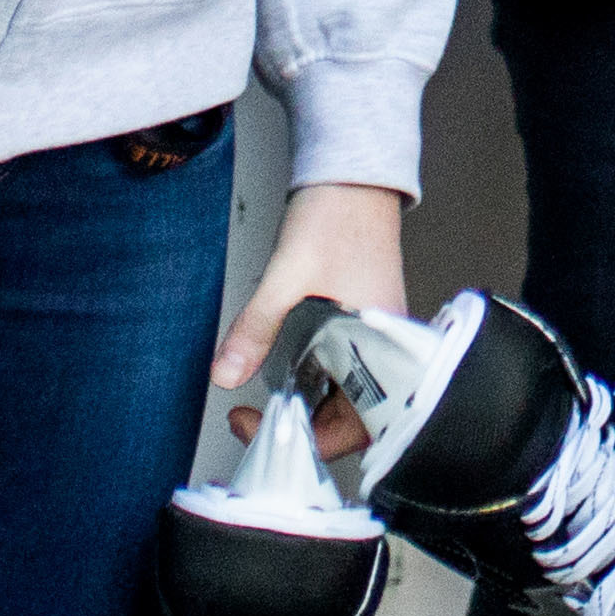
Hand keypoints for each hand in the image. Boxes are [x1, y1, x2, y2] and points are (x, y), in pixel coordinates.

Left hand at [216, 178, 414, 448]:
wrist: (351, 176)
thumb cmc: (337, 215)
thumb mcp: (287, 275)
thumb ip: (256, 328)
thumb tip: (226, 374)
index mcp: (384, 344)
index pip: (358, 425)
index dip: (309, 439)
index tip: (263, 428)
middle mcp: (388, 349)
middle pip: (356, 421)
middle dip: (306, 432)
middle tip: (256, 423)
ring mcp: (377, 339)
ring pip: (349, 398)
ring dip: (310, 409)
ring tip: (266, 408)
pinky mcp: (363, 327)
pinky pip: (345, 373)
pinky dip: (315, 384)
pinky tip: (288, 379)